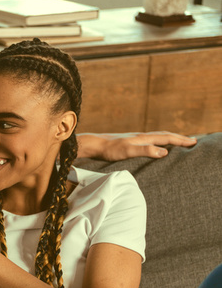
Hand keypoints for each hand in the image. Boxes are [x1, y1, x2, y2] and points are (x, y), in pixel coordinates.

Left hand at [77, 131, 196, 160]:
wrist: (94, 145)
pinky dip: (158, 141)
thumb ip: (145, 150)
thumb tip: (164, 152)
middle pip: (164, 135)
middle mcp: (141, 136)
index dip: (181, 140)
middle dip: (179, 138)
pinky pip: (149, 140)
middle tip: (192, 140)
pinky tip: (155, 145)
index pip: (167, 138)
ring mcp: (135, 138)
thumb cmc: (110, 150)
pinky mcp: (129, 142)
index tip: (194, 142)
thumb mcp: (128, 151)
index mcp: (143, 138)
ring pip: (157, 136)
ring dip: (169, 138)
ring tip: (178, 141)